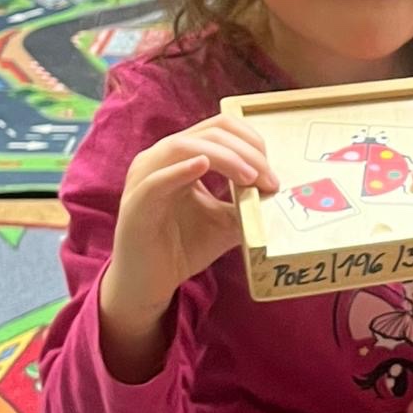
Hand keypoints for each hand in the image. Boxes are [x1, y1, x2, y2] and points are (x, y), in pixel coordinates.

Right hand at [106, 114, 277, 325]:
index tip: (272, 171)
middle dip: (246, 151)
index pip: (219, 128)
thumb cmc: (183, 247)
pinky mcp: (135, 204)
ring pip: (184, 147)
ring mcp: (144, 178)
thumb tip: (276, 193)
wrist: (150, 284)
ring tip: (250, 177)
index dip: (251, 141)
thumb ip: (247, 203)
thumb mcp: (226, 221)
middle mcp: (160, 158)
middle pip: (209, 133)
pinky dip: (180, 170)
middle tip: (269, 179)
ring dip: (225, 158)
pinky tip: (202, 166)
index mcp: (181, 156)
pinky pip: (155, 180)